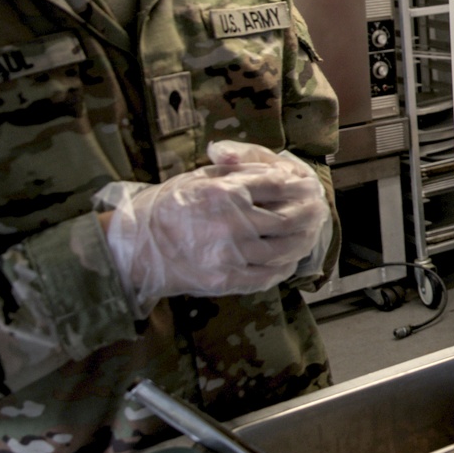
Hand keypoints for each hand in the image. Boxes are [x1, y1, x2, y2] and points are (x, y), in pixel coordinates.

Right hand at [97, 142, 327, 305]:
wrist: (135, 247)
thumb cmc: (167, 207)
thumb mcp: (199, 177)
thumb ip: (236, 172)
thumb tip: (277, 172)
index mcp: (225, 192)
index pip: (277, 185)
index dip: (296, 185)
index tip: (305, 185)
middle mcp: (233, 223)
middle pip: (289, 218)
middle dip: (309, 213)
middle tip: (319, 210)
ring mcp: (231, 255)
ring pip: (283, 249)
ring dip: (302, 241)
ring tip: (309, 235)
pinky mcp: (226, 280)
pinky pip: (267, 276)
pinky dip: (283, 268)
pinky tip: (287, 261)